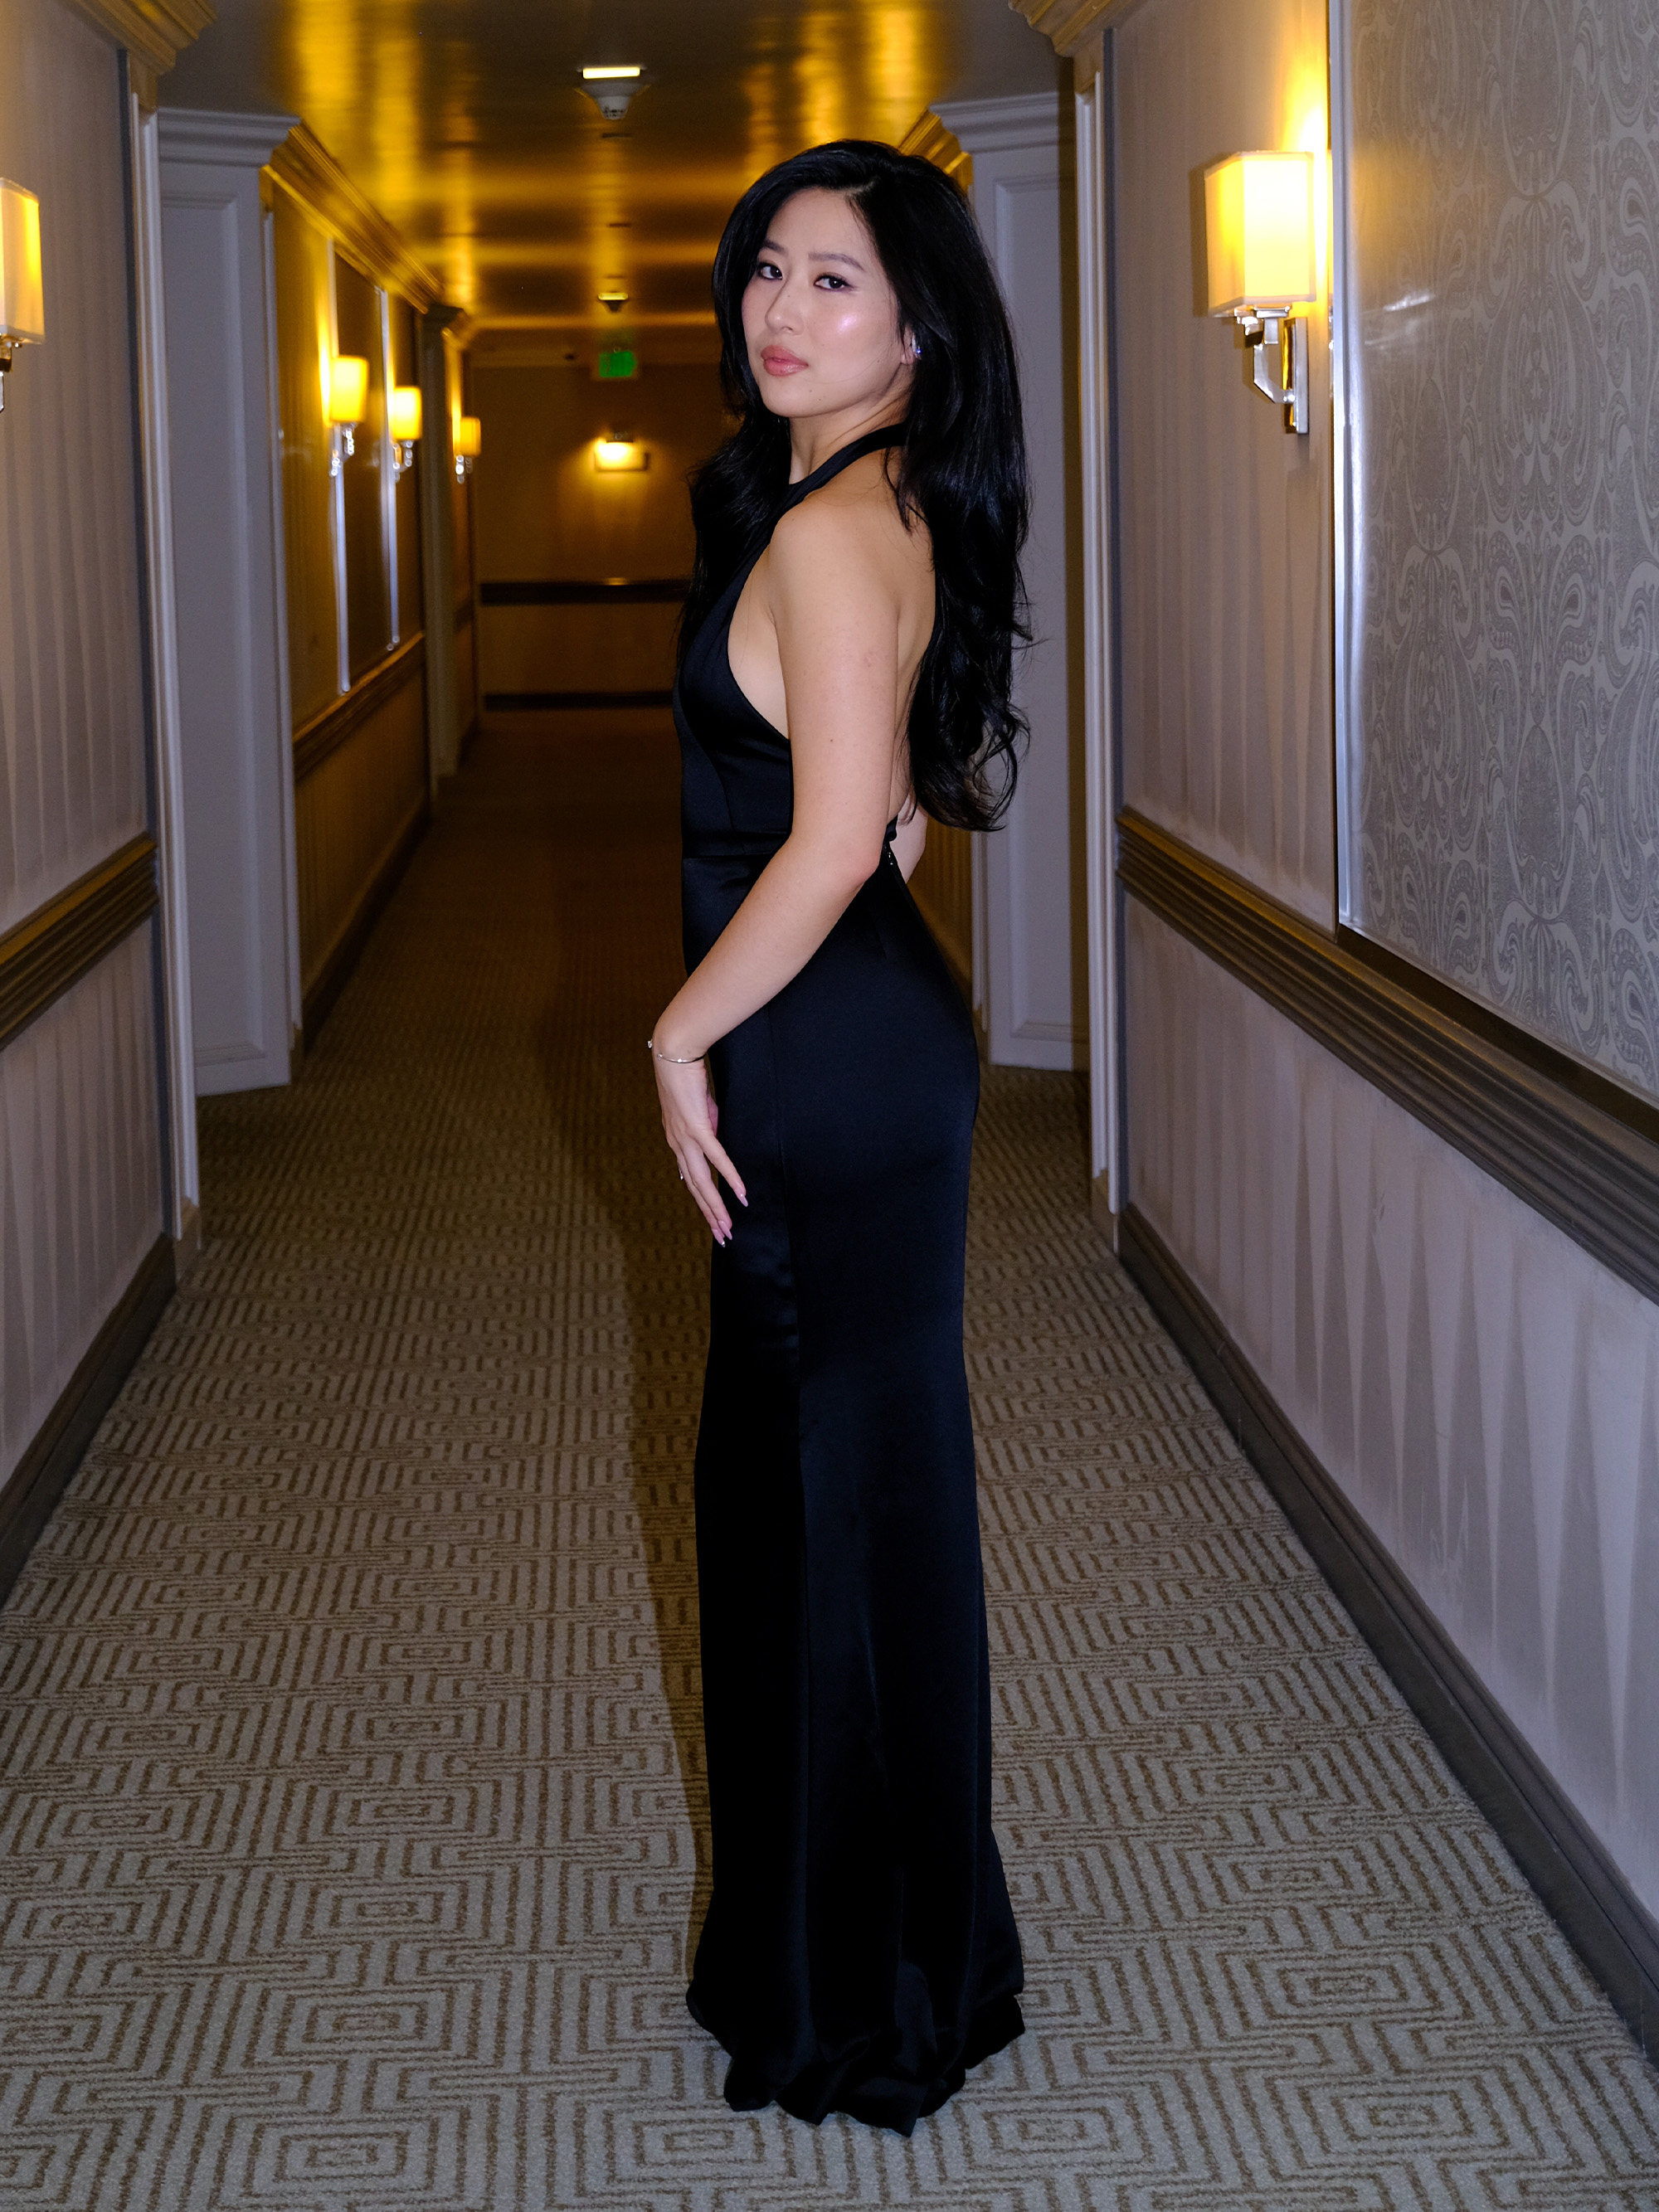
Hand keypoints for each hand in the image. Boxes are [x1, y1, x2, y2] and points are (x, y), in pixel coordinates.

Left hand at [654, 1055, 746, 1243]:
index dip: (703, 1202)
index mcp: (677, 1142)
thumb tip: (714, 1139)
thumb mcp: (698, 1108)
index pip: (691, 1180)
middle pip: (695, 1189)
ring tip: (728, 1225)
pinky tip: (741, 1192)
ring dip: (716, 1206)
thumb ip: (706, 1126)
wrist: (675, 1055)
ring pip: (702, 1181)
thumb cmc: (685, 1077)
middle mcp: (678, 1145)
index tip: (714, 1220)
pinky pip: (716, 1158)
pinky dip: (729, 1177)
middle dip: (710, 1215)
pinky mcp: (698, 1127)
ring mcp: (686, 1138)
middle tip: (723, 1236)